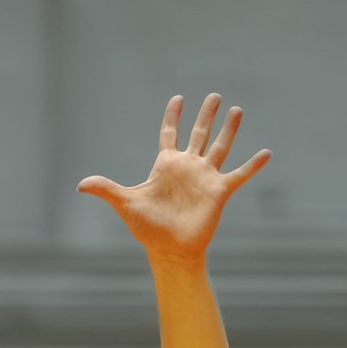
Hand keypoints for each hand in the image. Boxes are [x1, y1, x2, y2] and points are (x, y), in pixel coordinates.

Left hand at [79, 93, 270, 265]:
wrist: (170, 251)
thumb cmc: (148, 229)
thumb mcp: (126, 203)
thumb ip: (106, 189)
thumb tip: (80, 184)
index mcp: (166, 165)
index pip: (169, 133)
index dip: (173, 116)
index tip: (178, 99)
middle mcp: (188, 167)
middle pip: (199, 134)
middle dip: (205, 115)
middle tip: (214, 96)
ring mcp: (205, 178)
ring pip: (219, 147)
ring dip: (228, 129)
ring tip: (236, 110)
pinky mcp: (219, 191)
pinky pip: (239, 175)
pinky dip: (253, 165)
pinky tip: (266, 153)